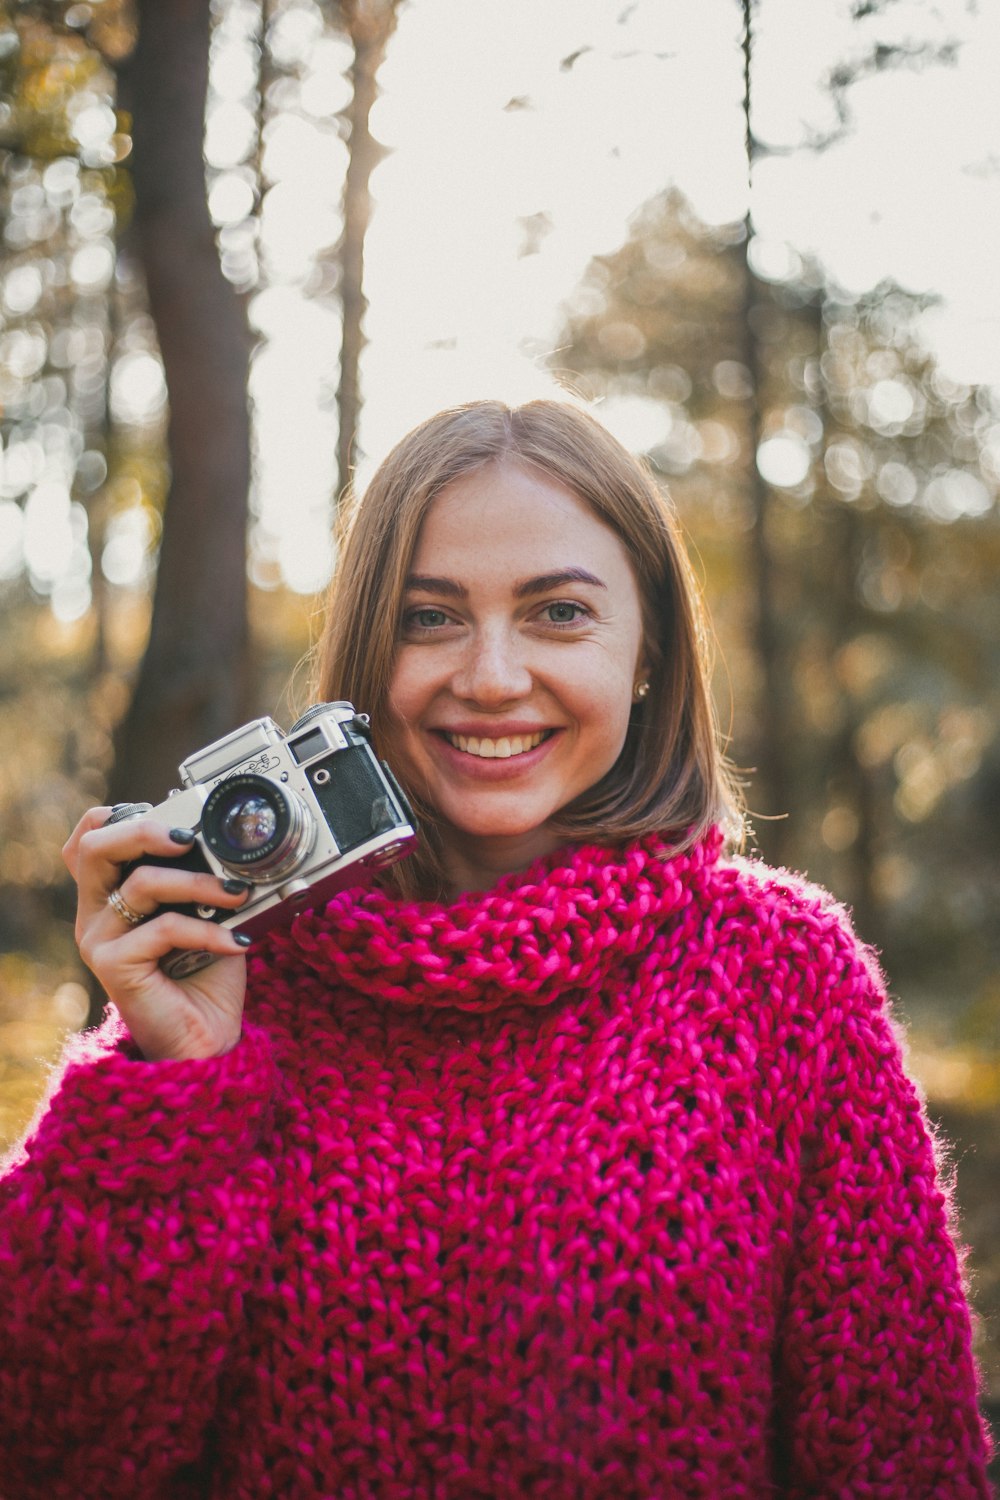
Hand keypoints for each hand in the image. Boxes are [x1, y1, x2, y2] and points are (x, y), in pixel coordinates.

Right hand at [63, 808, 254, 1061]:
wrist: (206, 1039)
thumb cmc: (206, 973)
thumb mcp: (208, 912)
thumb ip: (204, 877)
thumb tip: (228, 843)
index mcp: (110, 894)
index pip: (89, 837)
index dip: (124, 816)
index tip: (175, 822)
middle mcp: (94, 913)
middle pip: (94, 847)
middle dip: (146, 829)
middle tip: (191, 837)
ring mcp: (98, 939)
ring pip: (140, 884)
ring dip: (199, 882)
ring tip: (237, 893)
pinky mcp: (112, 966)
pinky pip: (163, 929)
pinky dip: (208, 930)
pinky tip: (237, 940)